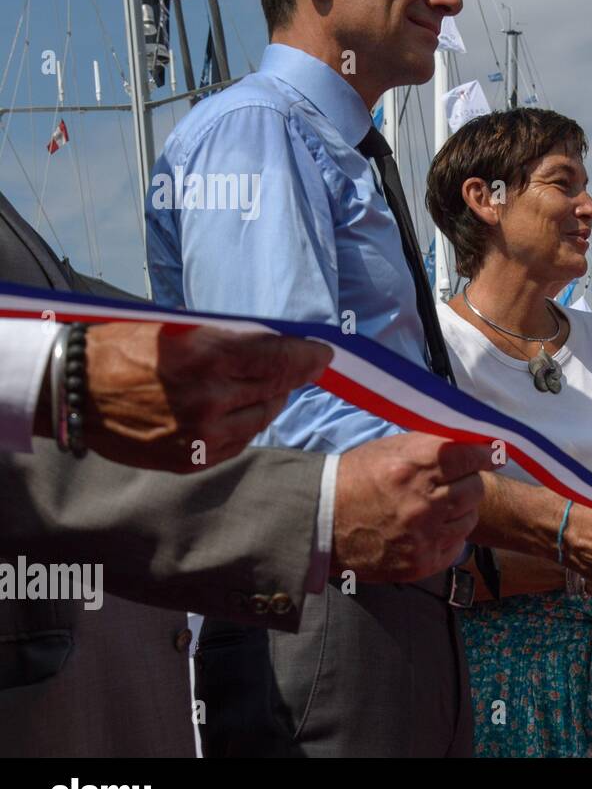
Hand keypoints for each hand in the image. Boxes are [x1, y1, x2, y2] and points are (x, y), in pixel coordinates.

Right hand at [75, 323, 330, 471]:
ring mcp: (199, 435)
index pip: (278, 359)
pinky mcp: (190, 459)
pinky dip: (244, 425)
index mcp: (205, 359)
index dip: (307, 357)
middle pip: (274, 388)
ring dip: (268, 400)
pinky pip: (238, 442)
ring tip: (260, 387)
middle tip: (300, 366)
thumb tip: (277, 343)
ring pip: (260, 418)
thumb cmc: (123, 349)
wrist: (70, 390)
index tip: (323, 354)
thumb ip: (231, 339)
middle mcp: (208, 400)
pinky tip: (235, 410)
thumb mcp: (179, 329)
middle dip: (291, 376)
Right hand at [331, 433, 494, 581]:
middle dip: (468, 482)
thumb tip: (472, 440)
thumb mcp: (390, 448)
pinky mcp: (422, 562)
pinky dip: (448, 536)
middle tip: (453, 482)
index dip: (486, 454)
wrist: (320, 522)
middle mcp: (423, 501)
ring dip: (459, 511)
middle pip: (476, 488)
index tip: (493, 454)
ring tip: (435, 507)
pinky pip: (457, 545)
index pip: (471, 456)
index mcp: (414, 465)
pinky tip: (428, 529)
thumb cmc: (356, 479)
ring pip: (470, 518)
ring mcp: (424, 535)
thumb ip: (432, 444)